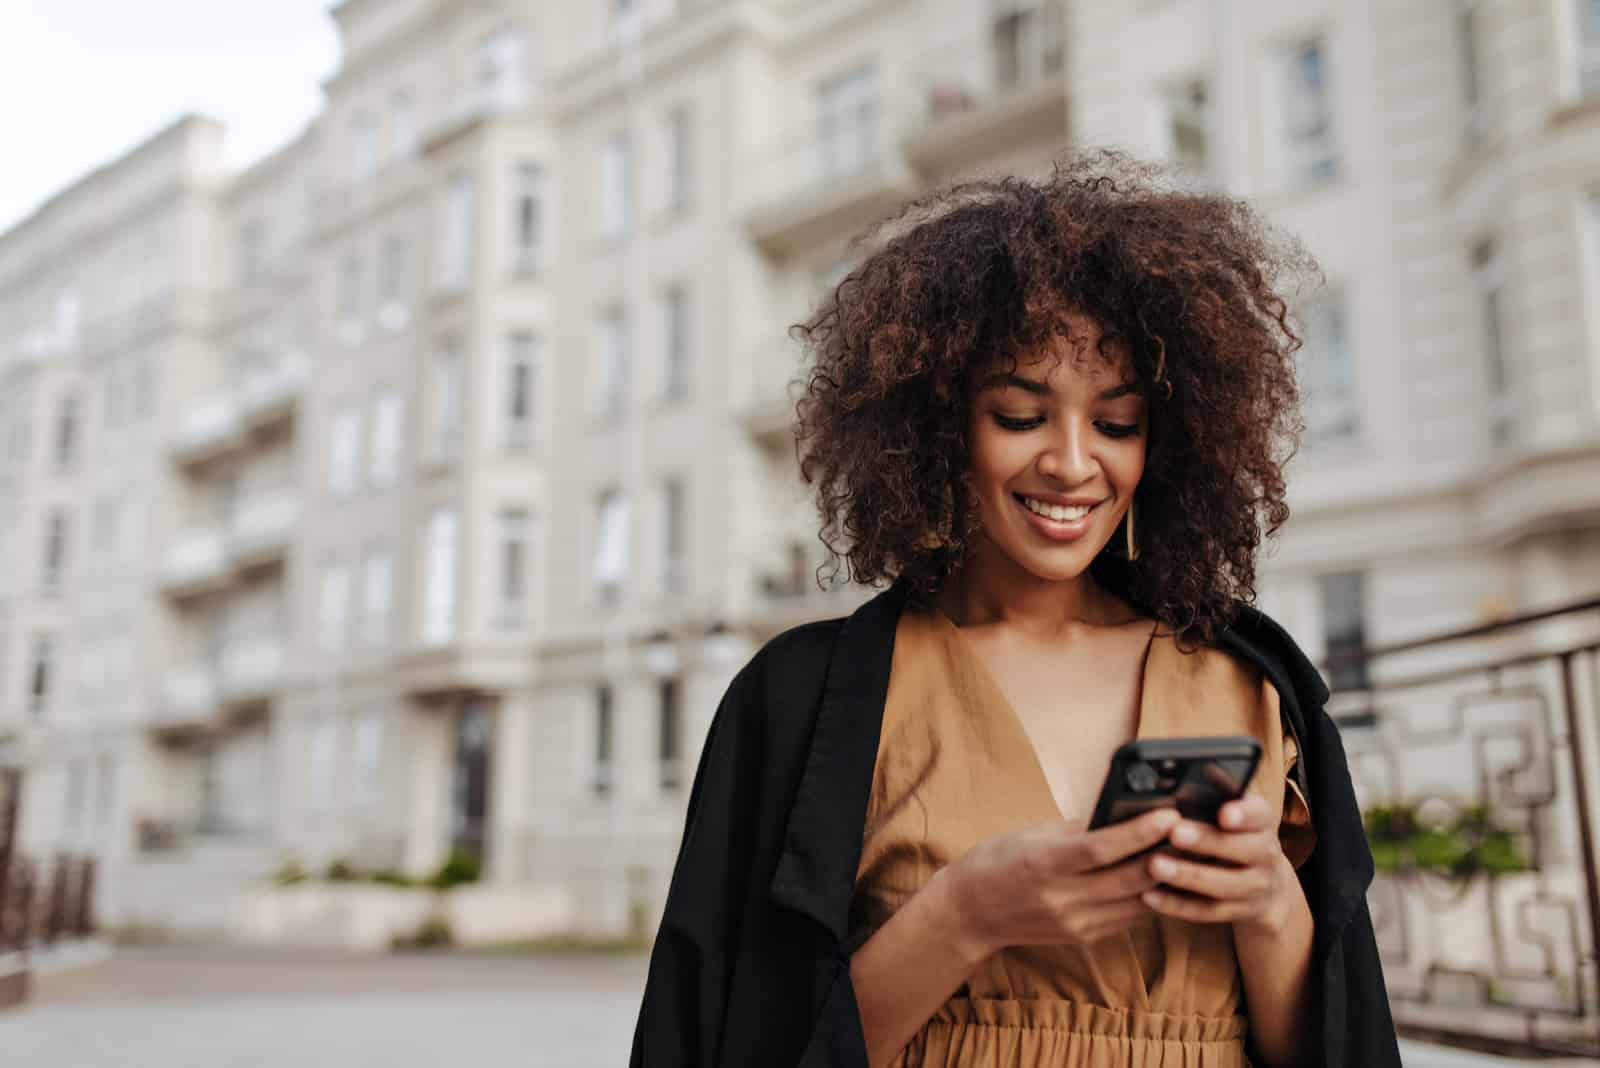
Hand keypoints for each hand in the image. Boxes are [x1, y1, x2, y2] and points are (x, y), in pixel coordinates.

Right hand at [938, 808, 1179, 959]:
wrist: (971, 911)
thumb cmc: (998, 860)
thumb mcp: (1033, 835)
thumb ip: (1078, 830)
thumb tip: (1122, 817)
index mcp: (1044, 863)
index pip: (1101, 849)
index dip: (1139, 833)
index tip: (1168, 814)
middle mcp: (1062, 898)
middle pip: (1128, 879)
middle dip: (1165, 855)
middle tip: (1194, 832)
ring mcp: (1074, 922)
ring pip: (1136, 903)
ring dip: (1166, 879)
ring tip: (1189, 855)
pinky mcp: (1084, 937)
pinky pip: (1128, 917)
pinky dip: (1149, 897)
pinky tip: (1165, 879)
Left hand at [1140, 794, 1300, 933]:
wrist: (1266, 883)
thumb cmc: (1234, 832)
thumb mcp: (1231, 806)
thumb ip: (1213, 790)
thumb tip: (1192, 769)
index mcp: (1262, 821)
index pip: (1259, 814)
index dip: (1244, 814)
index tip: (1224, 813)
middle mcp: (1265, 854)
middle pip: (1241, 850)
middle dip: (1207, 841)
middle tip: (1175, 832)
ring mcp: (1255, 887)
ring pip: (1223, 886)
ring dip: (1187, 876)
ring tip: (1154, 865)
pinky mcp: (1238, 912)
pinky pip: (1207, 912)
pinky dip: (1176, 905)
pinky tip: (1148, 895)